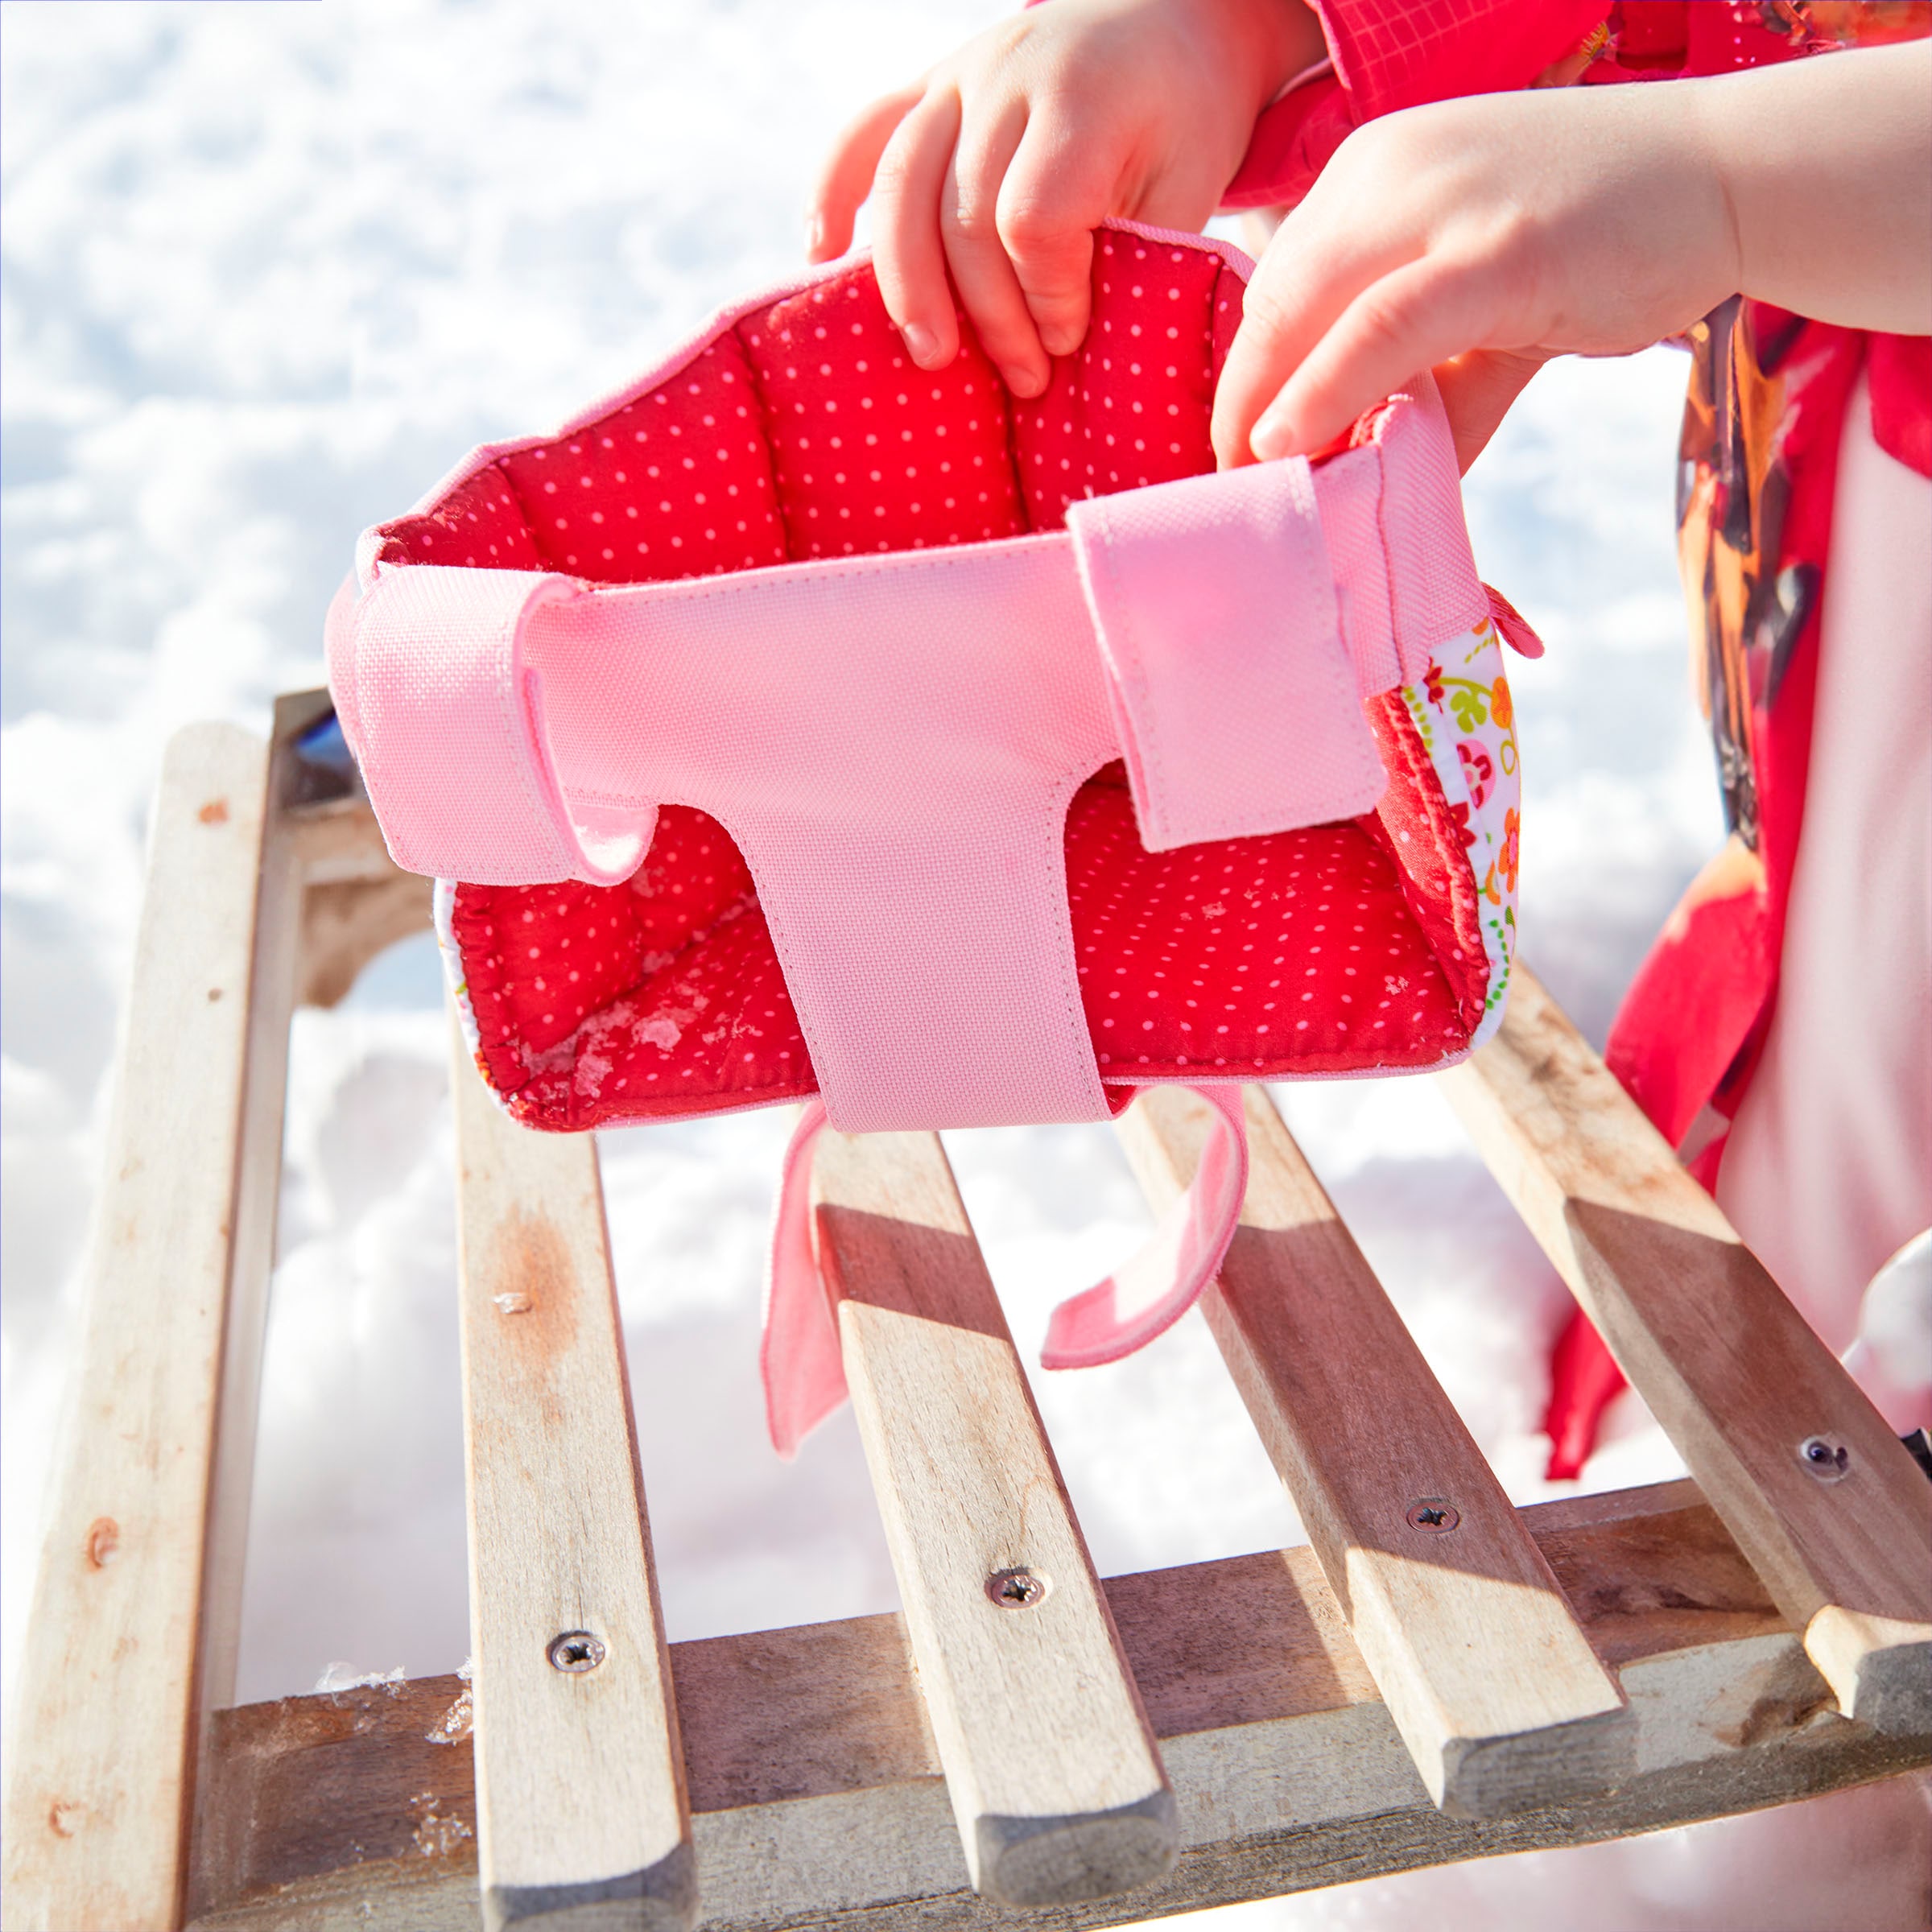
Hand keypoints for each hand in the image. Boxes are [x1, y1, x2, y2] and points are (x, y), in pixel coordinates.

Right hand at [808, 0, 1323, 397]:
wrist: (1168, 17)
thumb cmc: (1183, 118)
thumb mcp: (1189, 182)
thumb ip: (1137, 255)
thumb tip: (1072, 351)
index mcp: (1085, 97)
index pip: (1035, 220)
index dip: (1046, 297)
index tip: (1071, 340)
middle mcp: (1009, 76)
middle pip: (965, 219)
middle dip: (992, 317)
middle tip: (1027, 380)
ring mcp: (960, 74)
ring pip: (903, 189)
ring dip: (910, 286)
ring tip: (933, 356)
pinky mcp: (930, 82)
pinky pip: (863, 135)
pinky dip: (832, 194)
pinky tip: (822, 255)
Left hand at [1213, 41, 1931, 472]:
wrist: (1730, 174)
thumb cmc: (1610, 234)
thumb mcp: (1489, 302)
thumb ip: (1430, 382)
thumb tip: (1381, 473)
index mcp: (1376, 167)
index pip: (1280, 280)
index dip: (1249, 375)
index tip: (1237, 450)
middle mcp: (1391, 167)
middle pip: (1276, 301)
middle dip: (1241, 402)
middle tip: (1229, 488)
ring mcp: (1444, 201)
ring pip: (1312, 312)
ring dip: (1266, 407)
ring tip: (1251, 485)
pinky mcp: (1496, 250)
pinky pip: (1381, 329)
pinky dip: (1327, 388)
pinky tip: (1287, 444)